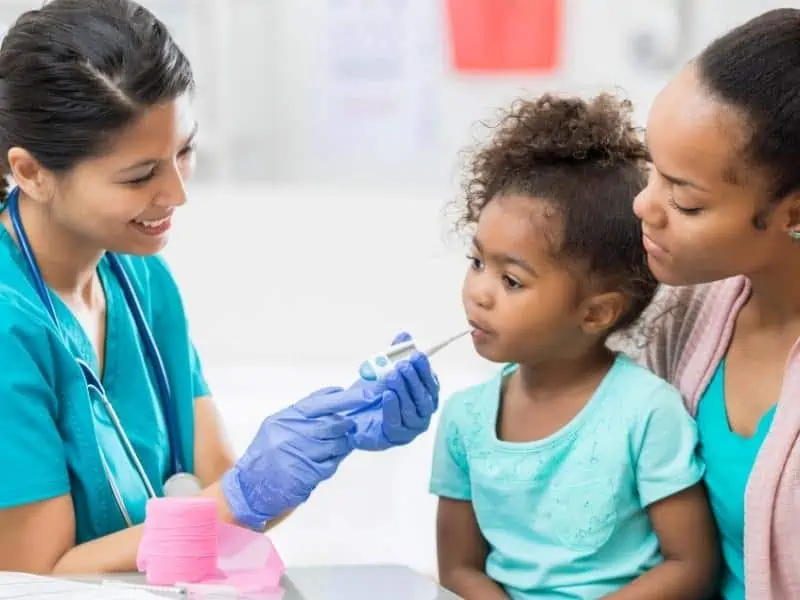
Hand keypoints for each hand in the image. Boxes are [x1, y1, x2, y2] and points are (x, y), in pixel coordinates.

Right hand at [222, 386, 371, 528]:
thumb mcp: (278, 427)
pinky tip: (325, 462)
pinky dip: (332, 462)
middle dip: (347, 423)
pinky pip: (331, 465)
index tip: (363, 394)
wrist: (250, 488)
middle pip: (332, 424)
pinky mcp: (306, 475)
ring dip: (342, 444)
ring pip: (335, 445)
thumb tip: (335, 396)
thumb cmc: (266, 455)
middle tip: (353, 422)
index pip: (320, 403)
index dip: (344, 398)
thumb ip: (303, 414)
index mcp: (285, 419)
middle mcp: (291, 434)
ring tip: (337, 445)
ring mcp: (299, 455)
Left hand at [347, 331, 440, 450]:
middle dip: (414, 379)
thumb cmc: (371, 394)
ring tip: (393, 376)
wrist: (350, 416)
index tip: (417, 356)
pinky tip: (388, 395)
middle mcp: (422, 412)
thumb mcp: (382, 370)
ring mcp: (410, 427)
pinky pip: (397, 422)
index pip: (431, 383)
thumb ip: (394, 354)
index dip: (425, 369)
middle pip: (424, 397)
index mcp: (423, 396)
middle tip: (403, 365)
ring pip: (412, 409)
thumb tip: (405, 335)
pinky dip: (393, 407)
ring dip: (403, 391)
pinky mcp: (396, 437)